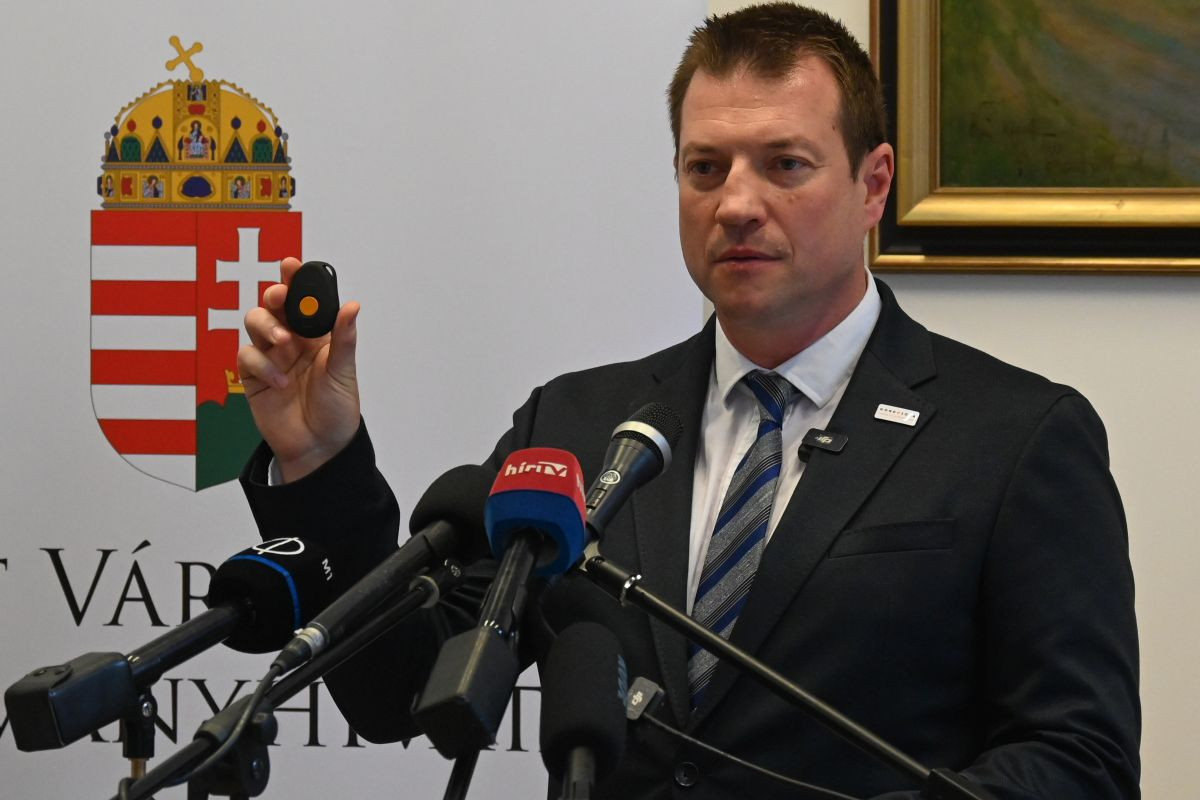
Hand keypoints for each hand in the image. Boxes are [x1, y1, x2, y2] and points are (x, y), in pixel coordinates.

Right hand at [238, 257, 361, 481]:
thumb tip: (352, 306)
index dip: (296, 280)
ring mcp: (271, 356)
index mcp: (317, 335)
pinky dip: (261, 364)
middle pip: (273, 305)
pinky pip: (247, 356)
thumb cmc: (337, 410)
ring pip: (255, 323)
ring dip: (266, 326)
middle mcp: (292, 340)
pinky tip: (279, 382)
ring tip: (284, 342)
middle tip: (281, 299)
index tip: (291, 265)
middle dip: (275, 296)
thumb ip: (343, 340)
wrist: (320, 447)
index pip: (305, 300)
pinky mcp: (254, 376)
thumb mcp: (344, 373)